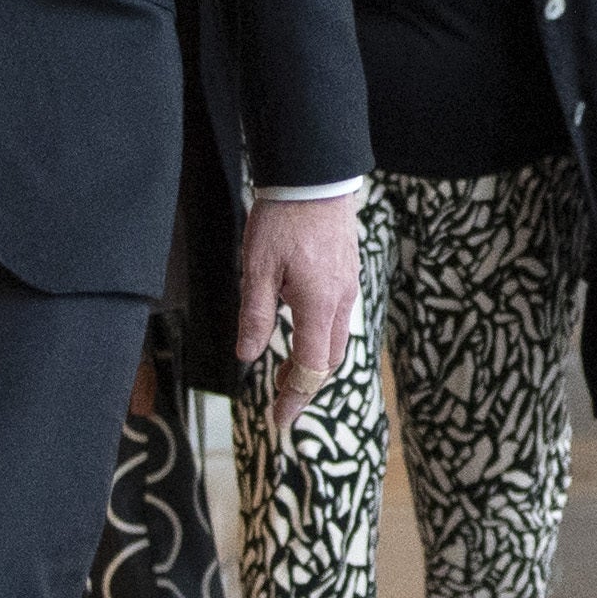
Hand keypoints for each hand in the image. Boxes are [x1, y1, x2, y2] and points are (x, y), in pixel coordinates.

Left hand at [238, 191, 363, 414]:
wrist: (314, 178)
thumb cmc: (283, 219)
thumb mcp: (257, 269)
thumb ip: (256, 316)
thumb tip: (248, 356)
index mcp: (318, 305)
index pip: (311, 368)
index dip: (294, 397)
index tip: (279, 419)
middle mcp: (340, 301)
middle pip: (328, 360)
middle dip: (304, 384)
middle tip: (278, 397)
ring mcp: (348, 287)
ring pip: (336, 340)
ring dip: (313, 362)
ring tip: (285, 370)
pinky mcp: (347, 274)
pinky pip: (338, 318)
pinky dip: (320, 338)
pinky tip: (301, 331)